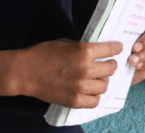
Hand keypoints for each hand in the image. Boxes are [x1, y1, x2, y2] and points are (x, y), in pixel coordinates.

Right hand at [0, 39, 123, 108]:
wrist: (25, 72)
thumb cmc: (43, 54)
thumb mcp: (66, 43)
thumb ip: (83, 48)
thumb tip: (98, 50)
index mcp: (83, 51)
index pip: (111, 50)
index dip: (117, 48)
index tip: (119, 48)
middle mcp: (85, 69)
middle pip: (111, 68)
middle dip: (110, 65)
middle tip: (107, 64)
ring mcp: (80, 87)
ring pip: (105, 85)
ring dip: (103, 80)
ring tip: (97, 78)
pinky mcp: (74, 100)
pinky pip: (95, 101)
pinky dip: (95, 96)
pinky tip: (90, 90)